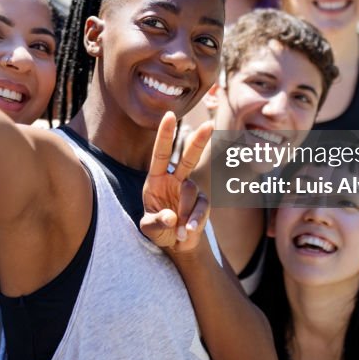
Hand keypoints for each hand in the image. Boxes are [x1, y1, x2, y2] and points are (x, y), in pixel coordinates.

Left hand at [140, 113, 213, 253]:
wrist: (176, 244)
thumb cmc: (158, 229)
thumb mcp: (149, 228)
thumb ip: (155, 222)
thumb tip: (171, 217)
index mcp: (157, 179)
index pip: (160, 153)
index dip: (165, 135)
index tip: (169, 115)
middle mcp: (175, 180)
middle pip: (188, 158)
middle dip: (198, 141)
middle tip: (209, 125)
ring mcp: (191, 191)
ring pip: (190, 191)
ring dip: (184, 212)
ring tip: (179, 232)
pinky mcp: (203, 204)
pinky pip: (200, 209)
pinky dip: (194, 221)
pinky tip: (188, 232)